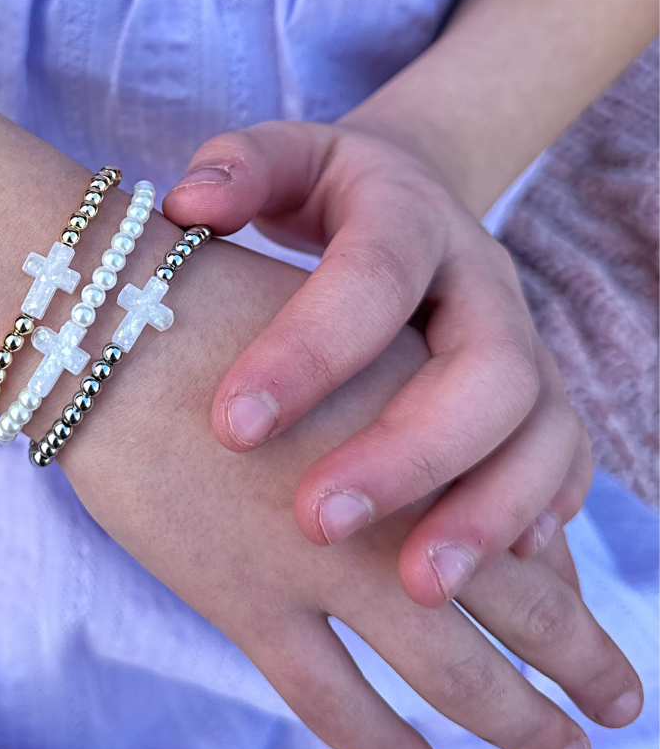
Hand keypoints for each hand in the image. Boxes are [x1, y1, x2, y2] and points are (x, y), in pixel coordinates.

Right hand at [46, 223, 640, 748]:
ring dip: (515, 719)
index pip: (520, 518)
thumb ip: (393, 407)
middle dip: (579, 660)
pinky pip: (333, 698)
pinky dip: (382, 743)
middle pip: (519, 603)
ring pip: (449, 667)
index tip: (581, 616)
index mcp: (422, 416)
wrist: (105, 321)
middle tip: (617, 711)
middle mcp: (394, 495)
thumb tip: (449, 483)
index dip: (561, 579)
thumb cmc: (207, 314)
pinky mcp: (245, 596)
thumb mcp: (330, 345)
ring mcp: (321, 557)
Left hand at [161, 121, 591, 607]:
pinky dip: (527, 518)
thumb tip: (188, 206)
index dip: (310, 353)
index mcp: (409, 214)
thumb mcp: (278, 159)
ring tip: (414, 588)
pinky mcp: (537, 399)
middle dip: (406, 455)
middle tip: (316, 524)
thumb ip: (235, 170)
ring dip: (483, 514)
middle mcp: (483, 281)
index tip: (232, 427)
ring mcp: (524, 342)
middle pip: (486, 369)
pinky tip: (474, 571)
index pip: (374, 278)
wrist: (405, 197)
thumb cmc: (321, 191)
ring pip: (540, 432)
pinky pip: (561, 463)